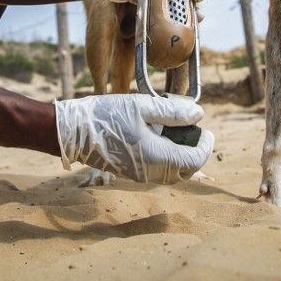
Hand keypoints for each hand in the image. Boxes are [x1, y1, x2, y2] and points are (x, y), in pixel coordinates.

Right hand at [55, 94, 214, 183]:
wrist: (73, 132)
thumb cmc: (106, 115)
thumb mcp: (141, 106)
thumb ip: (172, 111)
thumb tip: (198, 114)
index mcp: (157, 156)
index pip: (194, 160)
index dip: (206, 146)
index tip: (207, 130)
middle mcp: (150, 172)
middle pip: (185, 171)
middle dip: (196, 153)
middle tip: (195, 131)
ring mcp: (139, 175)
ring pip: (172, 174)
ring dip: (181, 157)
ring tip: (178, 132)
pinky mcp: (131, 173)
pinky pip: (158, 172)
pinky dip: (167, 159)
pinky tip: (160, 137)